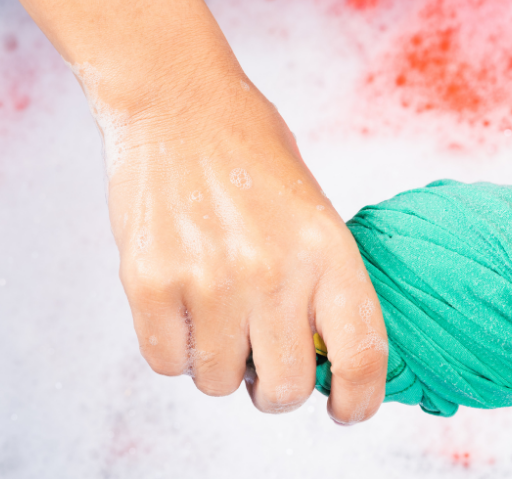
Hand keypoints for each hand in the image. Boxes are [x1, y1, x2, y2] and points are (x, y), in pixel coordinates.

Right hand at [102, 74, 387, 422]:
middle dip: (275, 388)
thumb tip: (321, 359)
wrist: (177, 101)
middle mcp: (273, 270)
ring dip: (219, 362)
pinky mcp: (150, 283)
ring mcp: (210, 280)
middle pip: (285, 390)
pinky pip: (168, 363)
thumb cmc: (253, 154)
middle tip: (265, 359)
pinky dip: (175, 348)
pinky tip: (183, 305)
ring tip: (217, 310)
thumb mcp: (315, 211)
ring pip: (218, 382)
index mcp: (328, 250)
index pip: (361, 354)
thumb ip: (322, 284)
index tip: (346, 409)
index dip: (358, 399)